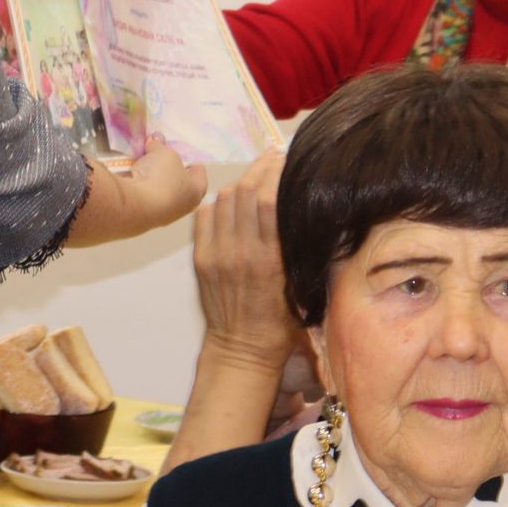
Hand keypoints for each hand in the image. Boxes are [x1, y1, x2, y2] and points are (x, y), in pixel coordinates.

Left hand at [194, 149, 297, 366]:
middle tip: (273, 158)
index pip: (269, 200)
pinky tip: (232, 203)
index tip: (288, 161)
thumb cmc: (282, 321)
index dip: (277, 172)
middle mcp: (242, 251)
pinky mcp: (201, 259)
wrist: (242, 348)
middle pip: (245, 191)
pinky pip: (205, 216)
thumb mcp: (301, 284)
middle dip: (260, 168)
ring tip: (256, 177)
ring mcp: (217, 253)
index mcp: (271, 259)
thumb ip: (299, 246)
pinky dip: (219, 202)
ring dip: (241, 182)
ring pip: (224, 199)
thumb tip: (305, 207)